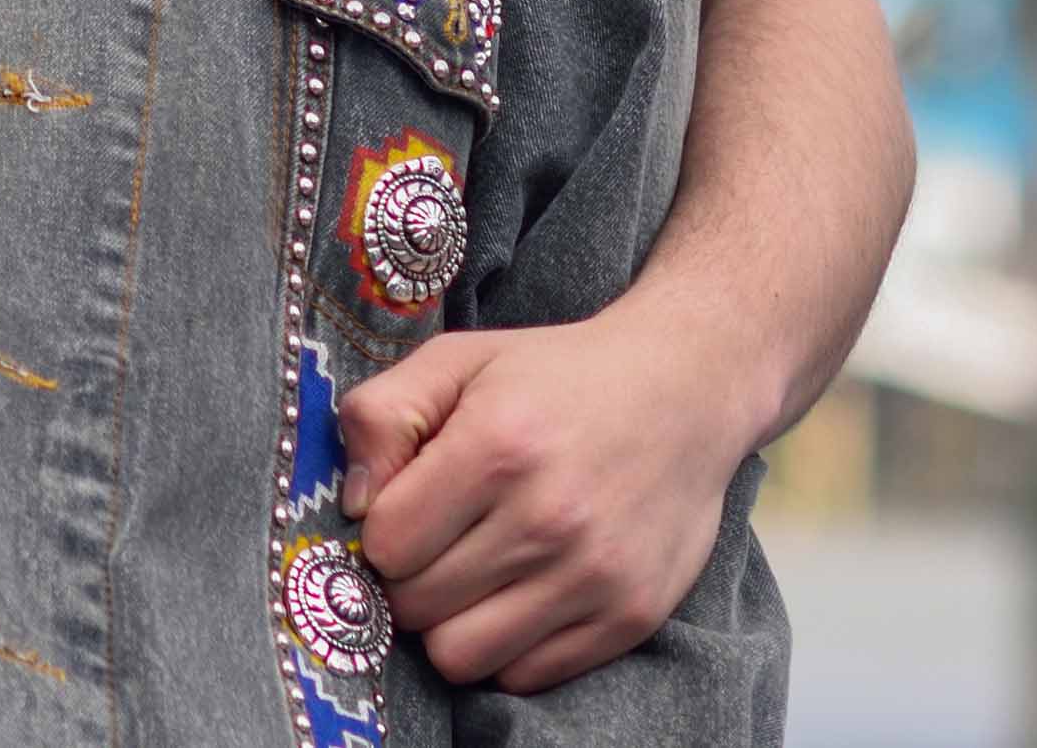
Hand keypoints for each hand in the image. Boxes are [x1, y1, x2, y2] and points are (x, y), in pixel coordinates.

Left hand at [334, 306, 762, 690]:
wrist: (684, 391)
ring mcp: (595, 575)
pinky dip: (508, 647)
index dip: (382, 530)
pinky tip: (518, 596)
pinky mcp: (631, 617)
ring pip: (463, 657)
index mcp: (497, 445)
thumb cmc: (555, 376)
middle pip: (417, 606)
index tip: (406, 510)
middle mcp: (548, 518)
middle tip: (437, 544)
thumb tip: (352, 504)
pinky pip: (527, 676)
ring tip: (472, 577)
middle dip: (410, 579)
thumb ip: (381, 414)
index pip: (386, 544)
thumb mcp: (456, 360)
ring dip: (452, 623)